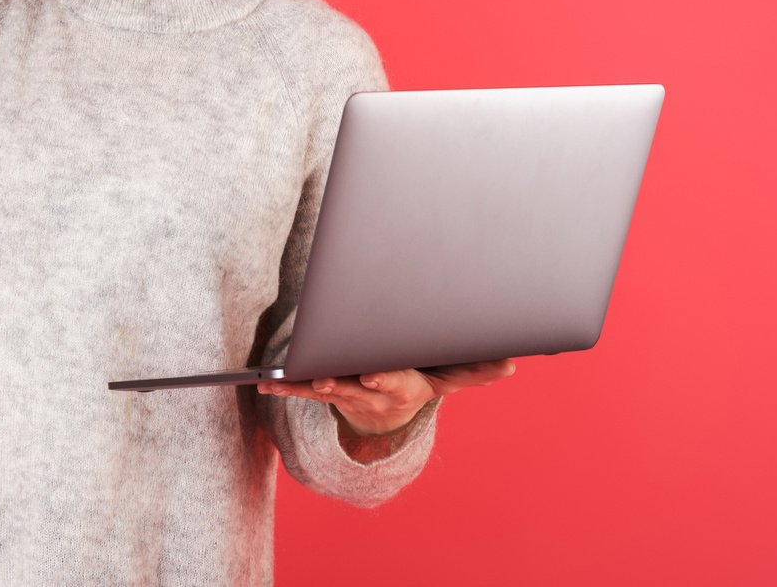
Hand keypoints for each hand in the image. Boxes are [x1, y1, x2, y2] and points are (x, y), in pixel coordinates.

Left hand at [257, 358, 517, 436]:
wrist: (386, 411)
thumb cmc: (419, 380)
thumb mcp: (449, 377)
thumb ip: (476, 370)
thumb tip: (512, 365)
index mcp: (401, 387)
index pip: (391, 383)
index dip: (380, 380)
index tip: (369, 376)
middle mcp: (370, 393)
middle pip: (352, 387)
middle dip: (338, 382)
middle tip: (323, 379)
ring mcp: (344, 393)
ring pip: (324, 387)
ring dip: (306, 381)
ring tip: (284, 377)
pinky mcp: (323, 387)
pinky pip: (301, 387)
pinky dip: (283, 384)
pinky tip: (264, 381)